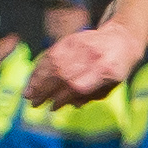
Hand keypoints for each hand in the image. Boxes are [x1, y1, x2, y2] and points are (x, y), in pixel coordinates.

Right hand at [26, 23, 140, 107]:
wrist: (120, 40)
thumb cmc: (115, 69)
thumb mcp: (110, 87)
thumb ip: (91, 97)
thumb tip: (70, 105)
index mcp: (104, 71)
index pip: (76, 86)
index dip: (61, 98)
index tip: (51, 108)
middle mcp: (90, 57)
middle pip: (61, 74)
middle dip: (44, 91)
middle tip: (33, 103)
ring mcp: (79, 46)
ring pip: (52, 63)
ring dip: (37, 80)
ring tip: (28, 93)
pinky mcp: (69, 39)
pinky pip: (50, 54)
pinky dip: (39, 67)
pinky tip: (32, 78)